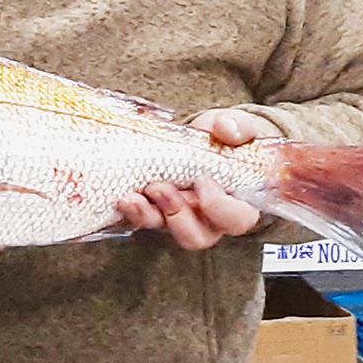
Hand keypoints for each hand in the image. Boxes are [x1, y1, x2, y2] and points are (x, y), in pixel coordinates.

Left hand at [111, 108, 276, 249]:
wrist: (199, 136)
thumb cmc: (224, 138)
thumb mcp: (235, 126)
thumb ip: (238, 126)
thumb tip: (227, 130)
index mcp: (237, 203)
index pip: (236, 219)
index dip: (220, 207)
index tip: (202, 181)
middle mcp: (208, 218)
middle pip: (198, 236)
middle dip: (177, 215)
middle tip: (160, 188)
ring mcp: (179, 217)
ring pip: (166, 232)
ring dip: (148, 215)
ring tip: (133, 196)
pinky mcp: (155, 210)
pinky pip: (142, 220)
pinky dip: (132, 211)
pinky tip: (124, 197)